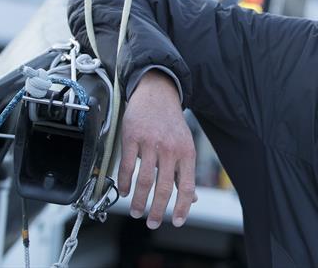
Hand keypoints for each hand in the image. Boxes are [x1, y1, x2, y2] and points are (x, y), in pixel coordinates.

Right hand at [118, 70, 196, 228]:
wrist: (158, 95)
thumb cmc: (172, 124)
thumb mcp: (185, 145)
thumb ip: (185, 173)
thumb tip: (193, 198)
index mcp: (187, 153)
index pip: (187, 186)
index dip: (182, 207)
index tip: (176, 222)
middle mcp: (171, 149)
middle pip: (164, 187)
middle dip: (157, 210)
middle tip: (152, 223)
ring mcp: (151, 143)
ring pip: (144, 180)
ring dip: (139, 200)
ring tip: (136, 211)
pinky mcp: (133, 137)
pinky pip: (127, 166)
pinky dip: (125, 183)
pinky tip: (124, 191)